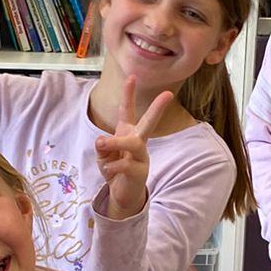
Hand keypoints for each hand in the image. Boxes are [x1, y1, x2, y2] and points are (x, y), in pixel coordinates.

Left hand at [94, 75, 174, 219]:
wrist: (121, 194)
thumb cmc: (114, 169)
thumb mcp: (102, 155)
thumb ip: (101, 146)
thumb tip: (102, 140)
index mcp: (127, 133)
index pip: (127, 110)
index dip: (129, 94)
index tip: (132, 77)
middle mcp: (138, 142)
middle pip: (149, 123)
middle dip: (158, 108)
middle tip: (169, 95)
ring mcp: (142, 157)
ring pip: (134, 143)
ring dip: (116, 142)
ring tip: (102, 144)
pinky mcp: (140, 172)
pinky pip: (125, 165)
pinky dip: (111, 166)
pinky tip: (107, 170)